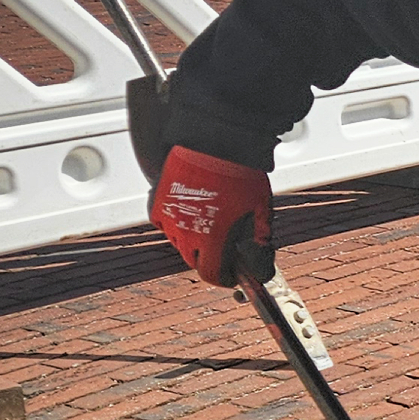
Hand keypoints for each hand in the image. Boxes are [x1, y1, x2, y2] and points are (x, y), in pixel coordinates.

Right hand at [149, 147, 273, 286]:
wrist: (216, 141)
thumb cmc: (242, 176)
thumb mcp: (261, 214)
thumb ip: (260, 247)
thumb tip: (262, 274)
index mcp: (211, 240)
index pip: (212, 275)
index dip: (225, 277)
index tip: (234, 273)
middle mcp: (185, 233)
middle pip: (195, 261)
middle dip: (211, 257)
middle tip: (226, 244)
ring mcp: (168, 217)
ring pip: (180, 242)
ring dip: (194, 239)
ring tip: (212, 219)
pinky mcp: (157, 202)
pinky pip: (165, 224)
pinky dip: (177, 223)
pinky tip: (193, 209)